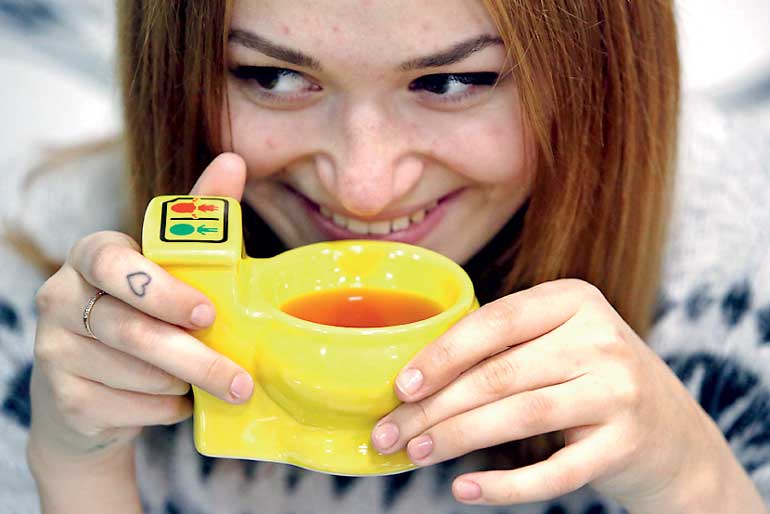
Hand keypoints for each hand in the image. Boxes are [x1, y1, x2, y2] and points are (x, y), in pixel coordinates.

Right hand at [28, 153, 253, 470]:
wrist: (92, 393)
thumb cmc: (142, 314)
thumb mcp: (167, 266)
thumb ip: (196, 218)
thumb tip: (233, 160)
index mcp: (91, 256)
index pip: (114, 263)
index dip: (162, 291)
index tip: (207, 315)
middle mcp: (60, 297)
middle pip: (133, 330)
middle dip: (196, 359)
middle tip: (240, 379)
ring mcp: (54, 350)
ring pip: (136, 373)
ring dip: (184, 384)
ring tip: (213, 384)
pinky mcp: (62, 398)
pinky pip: (129, 408)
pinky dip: (166, 410)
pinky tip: (178, 401)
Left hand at [370, 279, 751, 510]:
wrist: (675, 434)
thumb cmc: (591, 379)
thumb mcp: (558, 342)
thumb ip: (503, 347)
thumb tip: (415, 379)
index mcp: (574, 300)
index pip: (495, 322)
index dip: (442, 354)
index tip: (401, 386)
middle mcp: (600, 338)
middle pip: (499, 374)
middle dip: (434, 407)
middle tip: (390, 433)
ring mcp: (619, 391)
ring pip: (519, 416)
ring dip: (457, 438)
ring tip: (416, 453)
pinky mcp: (626, 444)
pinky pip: (555, 471)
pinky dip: (505, 485)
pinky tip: (465, 489)